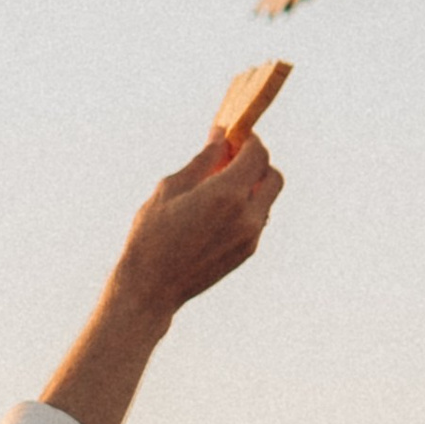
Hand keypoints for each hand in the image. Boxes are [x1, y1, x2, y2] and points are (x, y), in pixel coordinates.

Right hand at [41, 129, 283, 423]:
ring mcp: (251, 235)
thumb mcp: (170, 188)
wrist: (151, 288)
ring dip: (253, 185)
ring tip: (220, 184)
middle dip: (258, 162)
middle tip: (232, 157)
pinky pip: (258, 218)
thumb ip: (202, 161)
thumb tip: (220, 138)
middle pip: (273, 176)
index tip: (234, 135)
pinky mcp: (248, 251)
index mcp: (227, 193)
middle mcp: (247, 214)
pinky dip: (247, 205)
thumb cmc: (151, 235)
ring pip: (268, 198)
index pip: (257, 155)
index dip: (249, 140)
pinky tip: (218, 208)